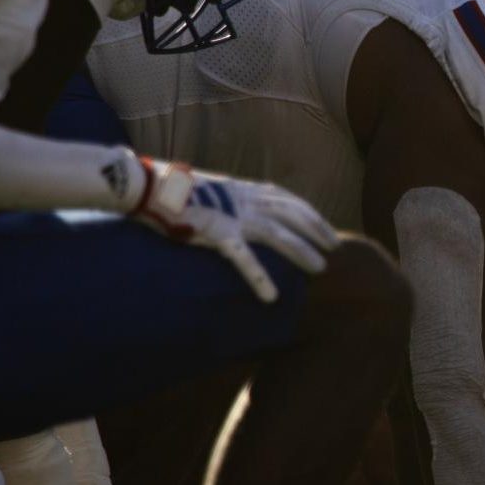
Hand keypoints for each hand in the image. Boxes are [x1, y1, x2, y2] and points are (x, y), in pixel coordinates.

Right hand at [129, 158, 336, 302]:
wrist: (149, 188)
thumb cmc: (177, 193)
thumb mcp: (215, 193)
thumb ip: (235, 202)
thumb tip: (248, 213)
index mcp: (245, 190)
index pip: (288, 200)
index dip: (310, 214)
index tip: (326, 228)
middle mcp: (245, 200)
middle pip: (292, 214)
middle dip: (317, 230)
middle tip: (335, 247)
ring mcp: (233, 216)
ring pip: (277, 234)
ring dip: (301, 251)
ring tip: (320, 269)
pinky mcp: (216, 233)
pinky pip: (242, 258)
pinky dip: (259, 277)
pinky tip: (272, 296)